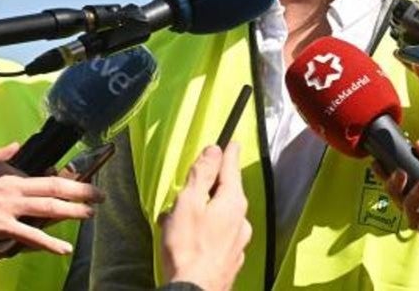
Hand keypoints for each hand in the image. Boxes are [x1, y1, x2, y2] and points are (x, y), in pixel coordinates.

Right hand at [0, 143, 102, 255]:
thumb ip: (0, 156)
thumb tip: (15, 146)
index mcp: (9, 172)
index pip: (43, 176)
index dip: (64, 180)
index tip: (79, 183)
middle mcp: (13, 186)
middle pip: (55, 187)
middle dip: (81, 190)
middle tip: (101, 194)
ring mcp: (8, 206)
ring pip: (49, 207)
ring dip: (73, 210)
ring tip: (91, 213)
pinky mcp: (0, 226)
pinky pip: (30, 235)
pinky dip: (50, 243)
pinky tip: (64, 248)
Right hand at [160, 143, 251, 290]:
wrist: (194, 290)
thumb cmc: (188, 248)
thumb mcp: (188, 202)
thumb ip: (202, 175)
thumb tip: (214, 151)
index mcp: (233, 202)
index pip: (232, 168)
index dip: (229, 153)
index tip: (231, 142)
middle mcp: (242, 220)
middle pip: (227, 192)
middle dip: (207, 189)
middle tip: (186, 190)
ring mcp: (239, 241)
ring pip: (221, 216)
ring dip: (202, 213)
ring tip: (177, 221)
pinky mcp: (231, 259)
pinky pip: (218, 236)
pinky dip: (205, 232)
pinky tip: (187, 240)